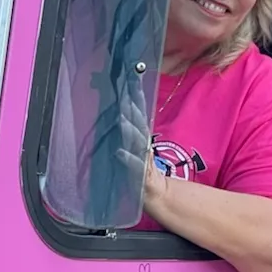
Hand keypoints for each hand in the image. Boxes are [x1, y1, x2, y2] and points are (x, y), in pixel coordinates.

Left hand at [116, 74, 167, 212]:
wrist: (155, 194)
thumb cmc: (140, 170)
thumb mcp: (134, 148)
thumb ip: (128, 132)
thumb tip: (116, 112)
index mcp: (141, 138)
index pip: (139, 113)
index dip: (137, 96)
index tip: (132, 78)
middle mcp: (143, 146)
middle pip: (139, 124)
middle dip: (132, 109)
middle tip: (124, 94)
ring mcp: (144, 160)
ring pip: (137, 142)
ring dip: (130, 130)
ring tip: (121, 119)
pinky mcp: (142, 176)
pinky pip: (135, 166)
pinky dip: (128, 159)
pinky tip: (119, 153)